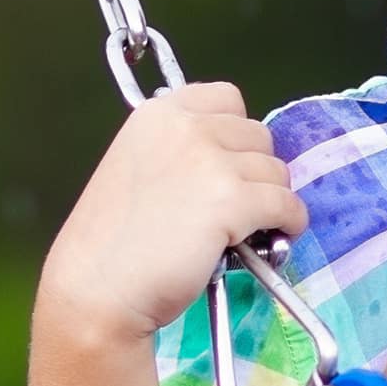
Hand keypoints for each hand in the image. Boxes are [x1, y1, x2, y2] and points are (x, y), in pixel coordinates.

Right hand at [36, 82, 309, 347]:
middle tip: (236, 206)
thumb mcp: (137, 167)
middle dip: (255, 171)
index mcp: (158, 114)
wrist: (98, 287)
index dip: (236, 134)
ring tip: (247, 229)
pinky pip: (287, 204)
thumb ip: (179, 150)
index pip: (226, 98)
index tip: (227, 164)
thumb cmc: (114, 242)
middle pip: (259, 136)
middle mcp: (186, 126)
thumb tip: (234, 155)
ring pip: (277, 171)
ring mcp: (210, 160)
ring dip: (271, 201)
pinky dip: (288, 223)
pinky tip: (271, 240)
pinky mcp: (232, 199)